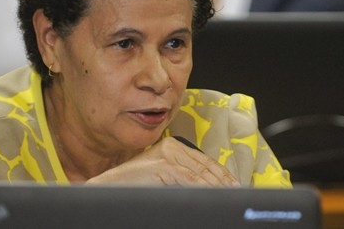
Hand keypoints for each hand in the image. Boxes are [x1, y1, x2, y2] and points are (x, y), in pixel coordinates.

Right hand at [87, 137, 239, 186]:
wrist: (105, 188)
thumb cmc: (132, 186)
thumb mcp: (160, 176)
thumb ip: (180, 176)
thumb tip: (206, 187)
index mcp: (171, 145)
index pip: (204, 161)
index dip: (222, 174)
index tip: (234, 185)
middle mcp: (170, 146)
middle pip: (206, 166)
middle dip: (223, 182)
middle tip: (237, 192)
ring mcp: (167, 155)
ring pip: (201, 174)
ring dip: (216, 187)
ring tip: (228, 196)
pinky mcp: (163, 166)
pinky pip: (190, 180)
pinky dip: (204, 189)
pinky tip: (212, 196)